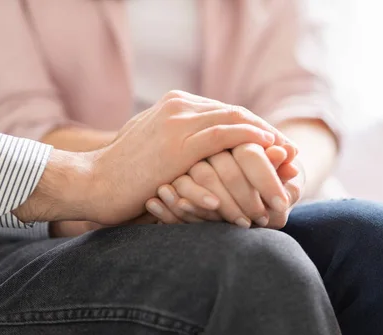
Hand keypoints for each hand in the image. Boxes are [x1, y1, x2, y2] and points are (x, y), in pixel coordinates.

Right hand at [14, 90, 294, 225]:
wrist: (92, 183)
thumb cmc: (127, 176)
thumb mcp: (159, 150)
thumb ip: (186, 143)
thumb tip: (212, 154)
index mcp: (176, 104)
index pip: (227, 111)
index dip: (255, 127)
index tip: (277, 144)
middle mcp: (180, 104)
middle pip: (237, 113)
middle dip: (267, 131)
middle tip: (290, 149)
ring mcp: (180, 120)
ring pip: (237, 120)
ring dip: (267, 136)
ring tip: (287, 152)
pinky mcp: (180, 141)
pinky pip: (227, 134)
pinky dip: (252, 138)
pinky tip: (271, 147)